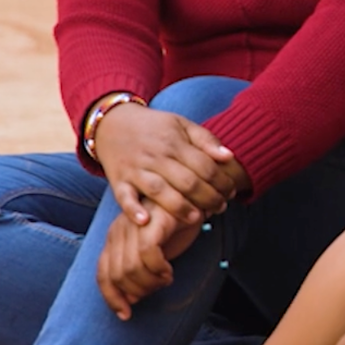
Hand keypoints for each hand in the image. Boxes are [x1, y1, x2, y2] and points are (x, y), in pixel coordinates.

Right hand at [92, 101, 242, 225]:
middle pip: (186, 181)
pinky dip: (133, 210)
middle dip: (208, 198)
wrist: (112, 123)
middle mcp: (156, 157)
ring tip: (197, 219)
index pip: (204, 165)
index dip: (221, 180)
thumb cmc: (154, 127)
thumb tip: (229, 157)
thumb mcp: (181, 124)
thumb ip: (205, 139)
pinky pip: (124, 197)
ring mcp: (136, 170)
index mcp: (174, 142)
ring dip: (180, 207)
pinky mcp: (118, 181)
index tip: (232, 192)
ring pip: (160, 191)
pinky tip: (146, 221)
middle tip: (221, 208)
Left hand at [97, 203, 203, 319]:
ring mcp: (134, 224)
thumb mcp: (152, 252)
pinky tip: (169, 271)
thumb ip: (138, 271)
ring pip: (131, 268)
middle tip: (157, 288)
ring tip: (166, 280)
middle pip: (118, 275)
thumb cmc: (174, 226)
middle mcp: (119, 229)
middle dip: (139, 290)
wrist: (195, 198)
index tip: (126, 314)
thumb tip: (131, 300)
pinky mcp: (152, 221)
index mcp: (114, 237)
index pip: (103, 274)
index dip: (112, 298)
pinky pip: (148, 254)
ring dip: (150, 282)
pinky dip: (158, 269)